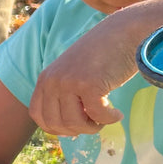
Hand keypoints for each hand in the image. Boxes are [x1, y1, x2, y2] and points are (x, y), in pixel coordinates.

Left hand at [29, 15, 135, 135]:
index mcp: (45, 79)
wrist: (124, 32)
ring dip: (93, 127)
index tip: (76, 127)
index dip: (57, 128)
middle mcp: (52, 80)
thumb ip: (64, 95)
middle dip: (77, 130)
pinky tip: (117, 114)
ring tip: (106, 116)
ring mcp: (69, 82)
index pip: (38, 116)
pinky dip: (109, 119)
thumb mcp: (73, 74)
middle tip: (95, 123)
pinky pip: (97, 116)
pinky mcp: (89, 84)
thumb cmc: (103, 56)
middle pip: (56, 124)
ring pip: (74, 123)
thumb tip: (68, 131)